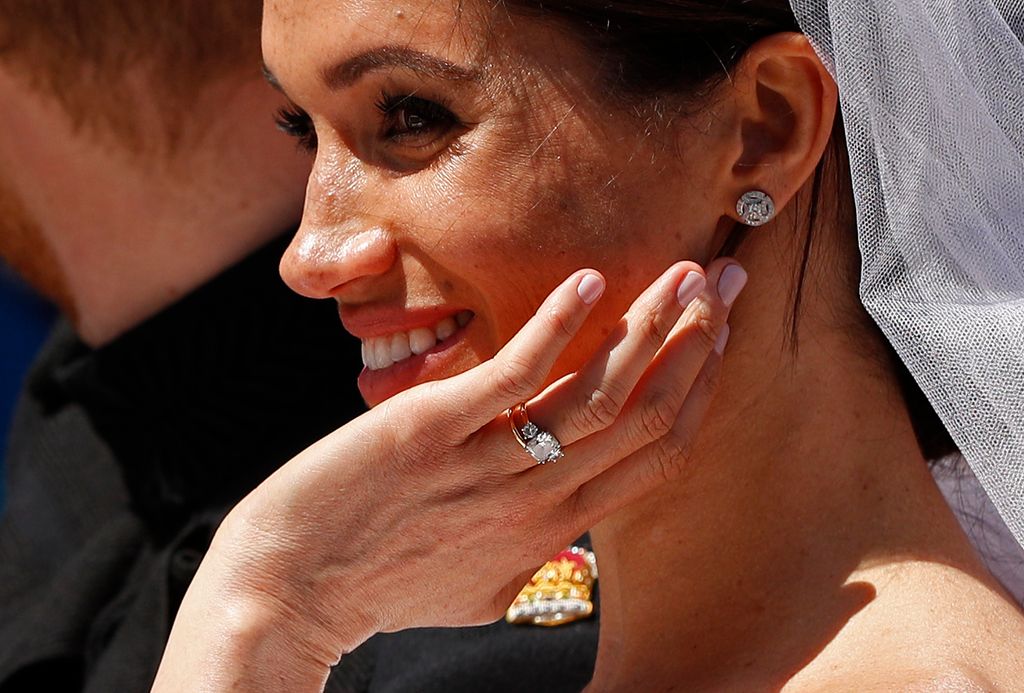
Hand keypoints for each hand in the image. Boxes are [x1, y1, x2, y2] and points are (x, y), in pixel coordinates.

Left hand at [152, 258, 744, 690]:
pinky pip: (516, 375)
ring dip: (650, 328)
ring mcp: (488, 467)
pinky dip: (558, 325)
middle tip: (730, 285)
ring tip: (686, 274)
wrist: (285, 595)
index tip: (718, 340)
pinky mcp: (433, 432)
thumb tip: (560, 527)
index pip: (655, 458)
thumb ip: (526, 549)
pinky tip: (588, 279)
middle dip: (697, 346)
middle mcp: (538, 501)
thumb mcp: (475, 584)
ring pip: (599, 395)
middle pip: (646, 418)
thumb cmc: (378, 584)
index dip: (696, 394)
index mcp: (552, 531)